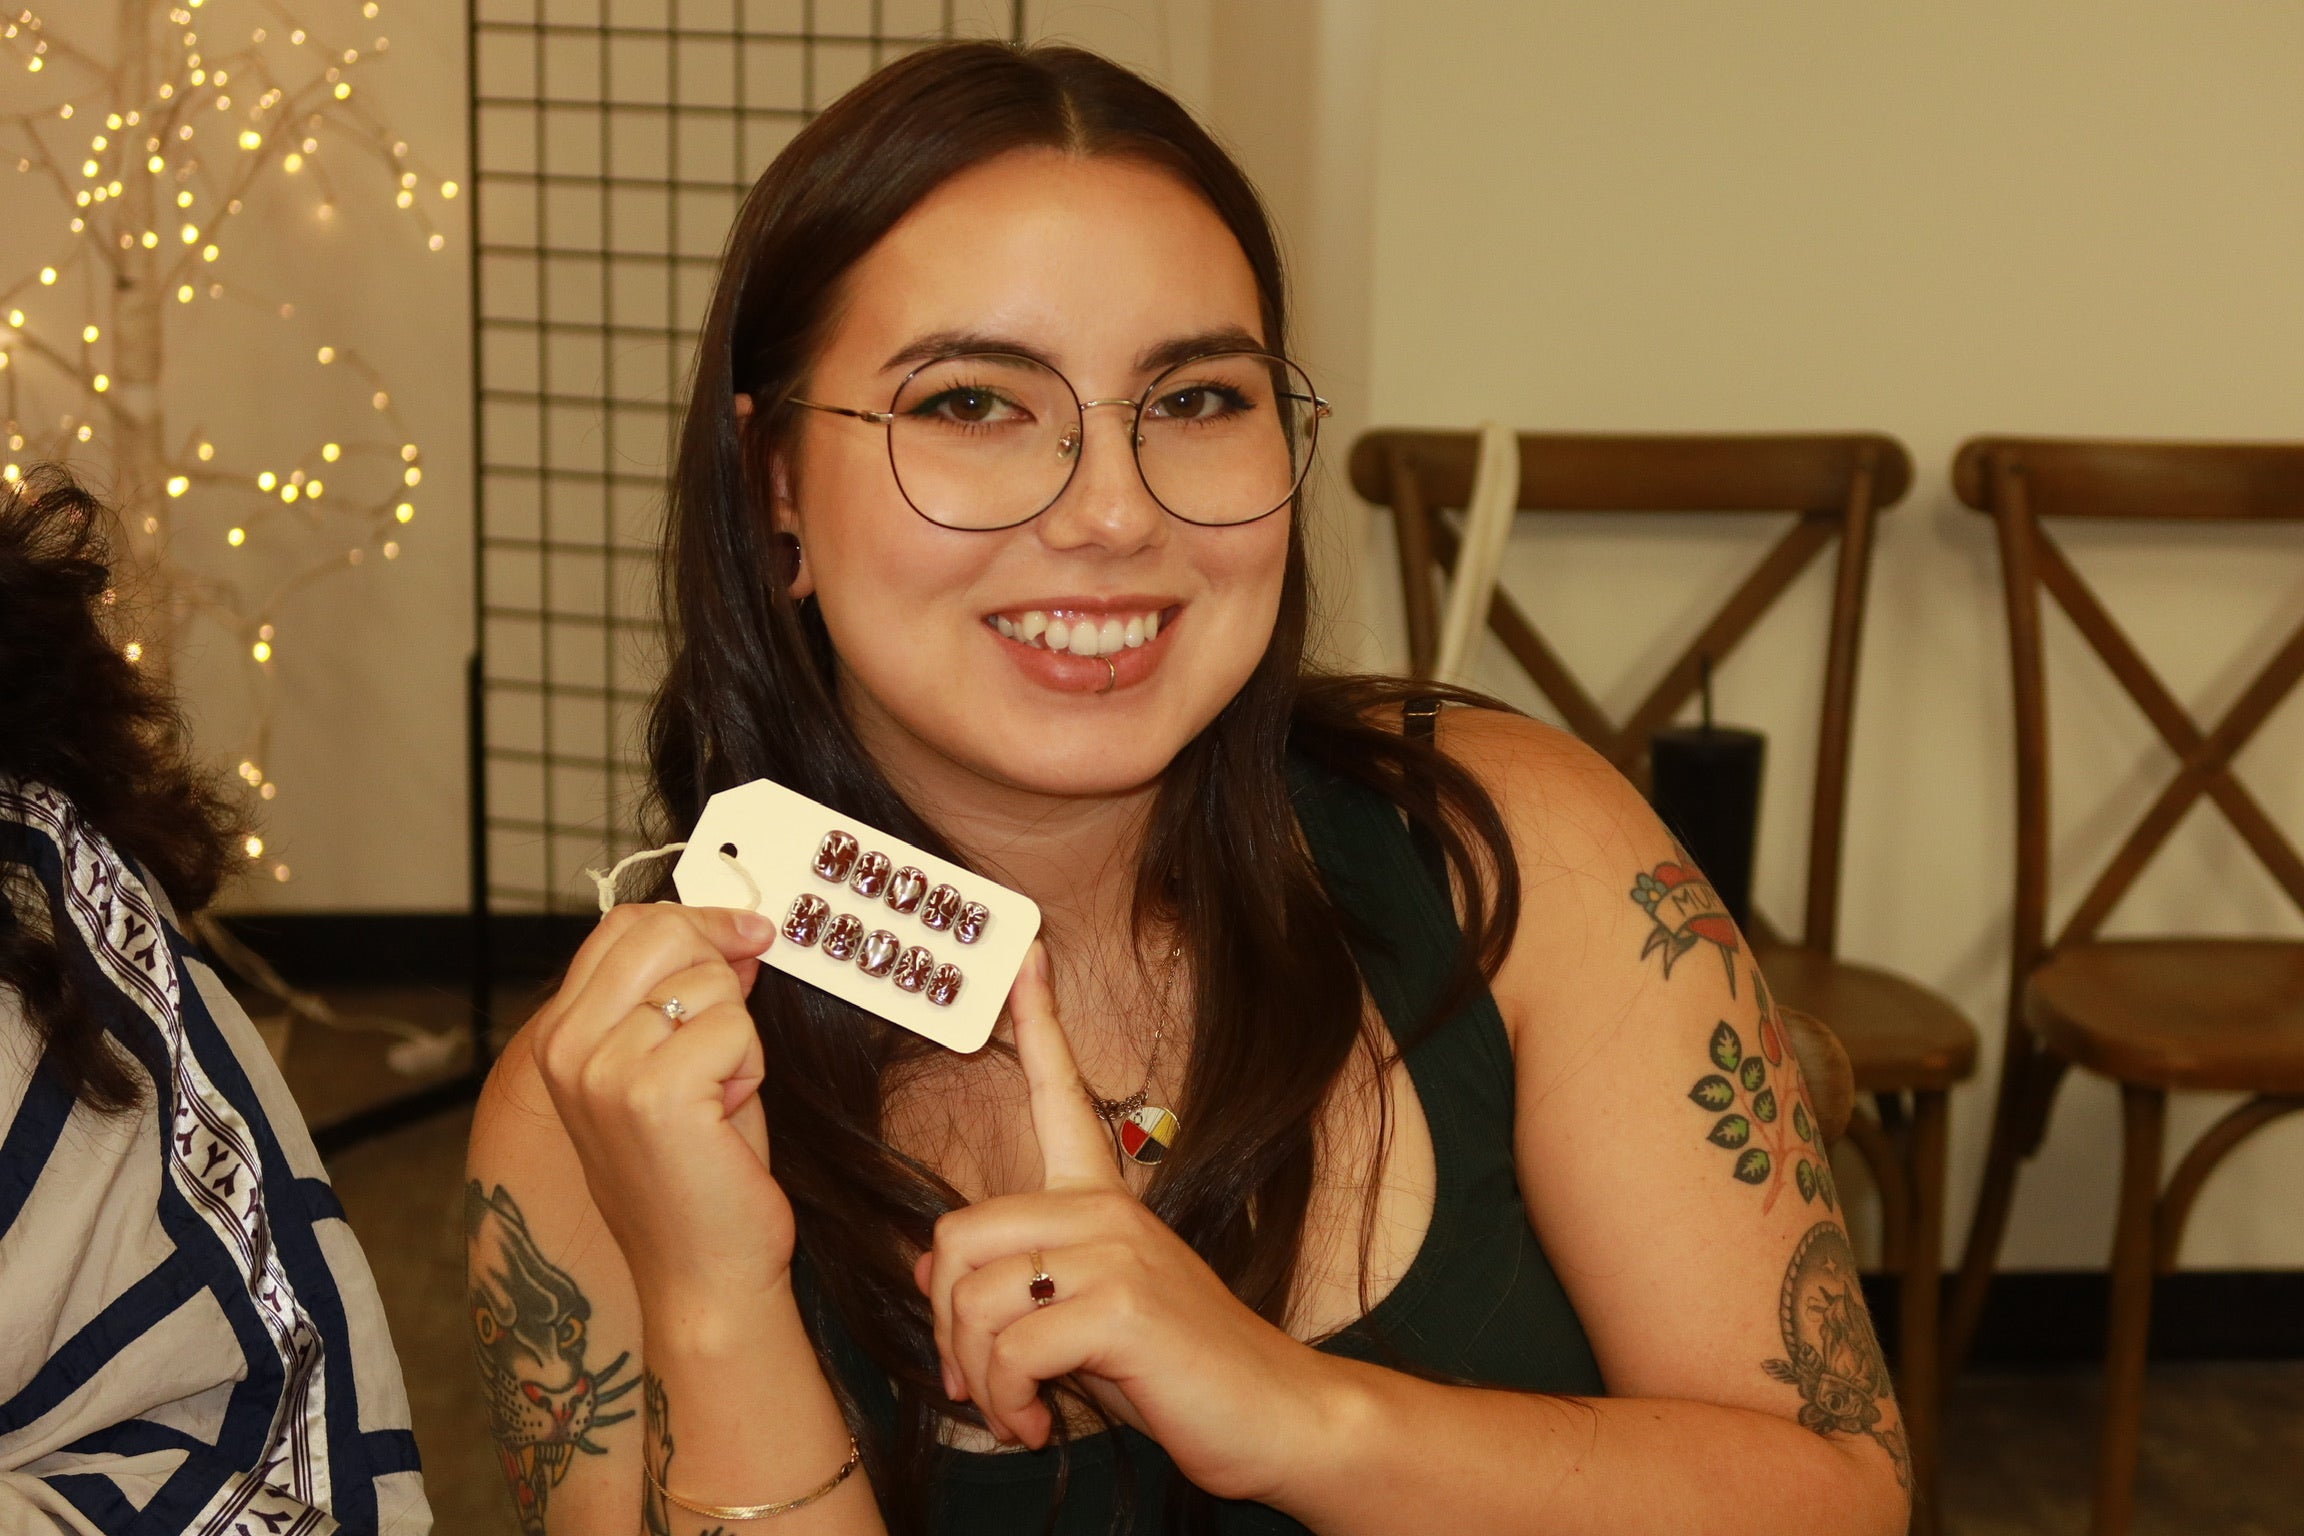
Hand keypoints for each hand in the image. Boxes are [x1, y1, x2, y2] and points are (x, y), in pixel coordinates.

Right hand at [529, 902, 791, 1313]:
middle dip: (720, 970)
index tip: (745, 936)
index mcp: (559, 1035)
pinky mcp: (651, 1094)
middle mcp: (567, 1048)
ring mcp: (602, 1071)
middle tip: (730, 1035)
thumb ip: (683, 993)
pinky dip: (750, 1066)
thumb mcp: (675, 1062)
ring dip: (738, 1036)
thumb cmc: (699, 1173)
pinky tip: (725, 1116)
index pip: (626, 925)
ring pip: (710, 982)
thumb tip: (735, 931)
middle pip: (663, 933)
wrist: (702, 1273)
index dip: (696, 920)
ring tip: (717, 1097)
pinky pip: (736, 1026)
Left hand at [916, 946, 1337, 1501]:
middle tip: (980, 1387)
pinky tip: (1040, 1422)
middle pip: (957, 1239)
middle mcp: (1107, 1209)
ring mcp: (1117, 1250)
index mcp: (1103, 1199)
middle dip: (948, 1332)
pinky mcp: (1122, 1303)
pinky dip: (1008, 1400)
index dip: (1038, 1020)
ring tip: (1018, 1413)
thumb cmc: (1178, 1375)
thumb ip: (1019, 1283)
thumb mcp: (1084, 1319)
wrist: (1274, 1418)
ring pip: (975, 1301)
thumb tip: (928, 1267)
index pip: (1060, 1092)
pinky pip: (1011, 1346)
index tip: (1025, 954)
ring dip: (980, 1380)